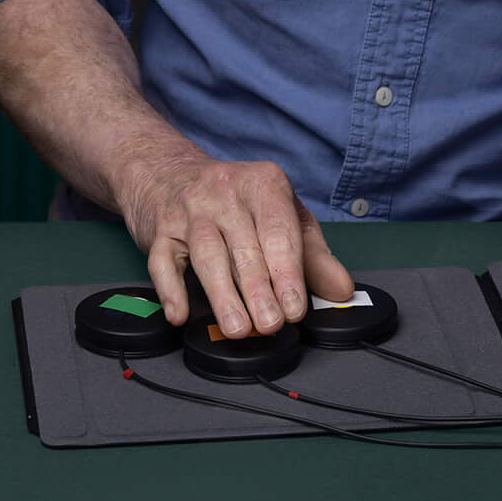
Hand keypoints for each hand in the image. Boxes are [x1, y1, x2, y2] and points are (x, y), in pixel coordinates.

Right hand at [122, 153, 354, 335]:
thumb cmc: (237, 201)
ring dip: (223, 295)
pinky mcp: (161, 229)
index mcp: (263, 183)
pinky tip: (180, 313)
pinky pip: (163, 260)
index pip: (279, 231)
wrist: (171, 172)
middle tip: (271, 324)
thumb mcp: (282, 214)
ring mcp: (190, 209)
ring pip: (207, 254)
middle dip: (259, 290)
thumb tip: (340, 289)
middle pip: (244, 246)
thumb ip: (312, 254)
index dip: (288, 272)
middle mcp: (225, 192)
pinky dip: (170, 289)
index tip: (295, 307)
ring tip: (238, 328)